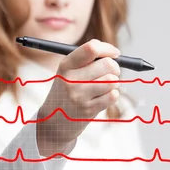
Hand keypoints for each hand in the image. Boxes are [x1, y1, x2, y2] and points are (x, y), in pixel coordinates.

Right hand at [36, 39, 120, 154]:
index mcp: (66, 65)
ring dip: (114, 82)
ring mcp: (79, 96)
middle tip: (113, 72)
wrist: (54, 122)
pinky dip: (113, 95)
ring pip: (112, 80)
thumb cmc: (67, 91)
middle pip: (107, 64)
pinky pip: (113, 96)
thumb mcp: (68, 72)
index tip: (115, 53)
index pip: (91, 48)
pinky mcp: (88, 110)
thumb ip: (87, 59)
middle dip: (115, 67)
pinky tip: (103, 97)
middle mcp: (71, 79)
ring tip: (105, 87)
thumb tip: (113, 53)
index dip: (108, 49)